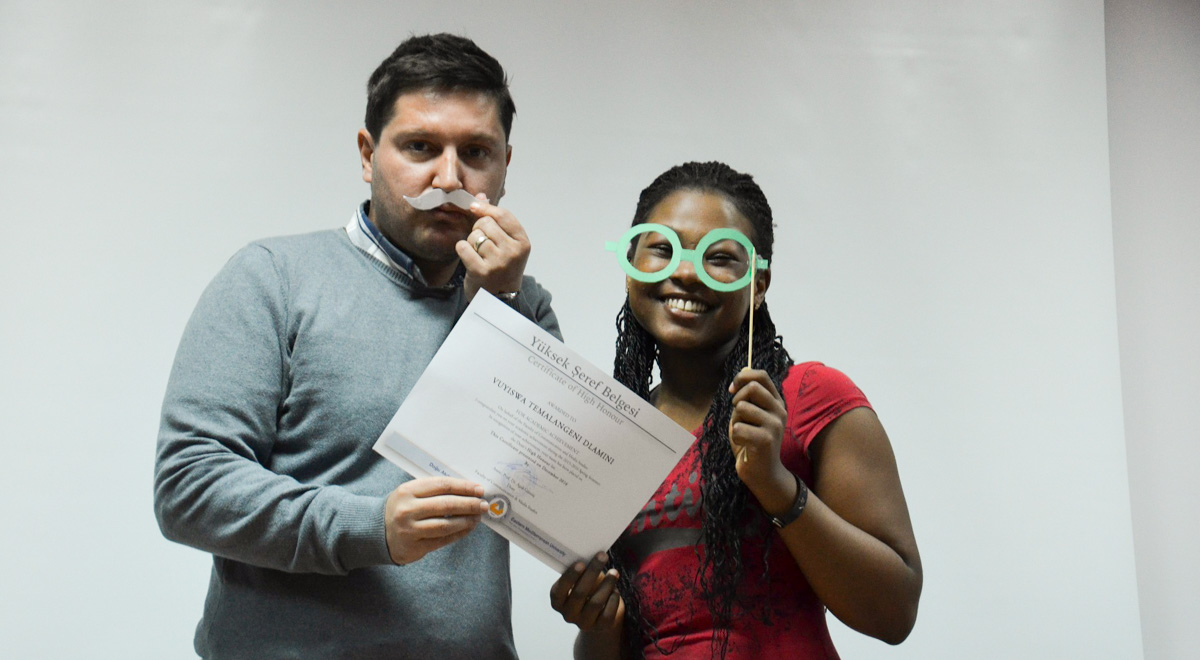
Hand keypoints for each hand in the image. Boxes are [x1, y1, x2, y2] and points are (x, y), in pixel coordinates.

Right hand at [384, 477, 488, 564]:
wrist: (376, 532)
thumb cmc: (401, 508)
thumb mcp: (411, 493)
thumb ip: (434, 490)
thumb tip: (468, 490)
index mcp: (408, 491)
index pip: (442, 485)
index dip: (464, 487)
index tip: (479, 489)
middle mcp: (407, 510)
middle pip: (446, 505)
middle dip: (469, 504)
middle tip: (483, 504)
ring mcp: (410, 529)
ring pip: (446, 525)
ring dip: (466, 520)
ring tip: (478, 517)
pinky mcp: (415, 546)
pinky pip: (442, 540)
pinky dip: (459, 534)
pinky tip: (468, 528)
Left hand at [456, 195, 529, 300]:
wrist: (498, 300)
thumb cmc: (501, 268)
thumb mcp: (506, 244)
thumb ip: (494, 219)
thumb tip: (480, 196)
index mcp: (523, 243)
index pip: (503, 215)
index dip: (486, 208)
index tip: (475, 207)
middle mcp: (513, 252)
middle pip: (486, 223)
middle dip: (478, 229)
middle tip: (481, 244)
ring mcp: (498, 262)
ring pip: (474, 235)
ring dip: (471, 242)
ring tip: (478, 254)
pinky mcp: (482, 271)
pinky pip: (463, 247)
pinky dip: (462, 250)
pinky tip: (468, 258)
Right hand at [549, 552, 624, 633]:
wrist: (599, 613)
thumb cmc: (587, 590)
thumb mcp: (579, 581)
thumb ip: (581, 571)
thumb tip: (591, 553)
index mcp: (558, 601)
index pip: (560, 590)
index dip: (570, 577)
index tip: (581, 563)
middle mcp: (568, 614)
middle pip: (580, 593)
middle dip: (592, 572)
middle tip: (602, 556)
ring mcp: (583, 623)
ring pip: (595, 603)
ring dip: (606, 585)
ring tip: (614, 572)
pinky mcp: (600, 627)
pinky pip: (607, 613)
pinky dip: (613, 599)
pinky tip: (616, 590)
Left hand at [728, 368, 793, 513]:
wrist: (763, 473)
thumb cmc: (752, 442)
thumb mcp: (750, 415)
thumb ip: (748, 395)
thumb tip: (744, 368)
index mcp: (776, 402)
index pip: (761, 376)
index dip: (742, 378)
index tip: (732, 390)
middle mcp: (779, 411)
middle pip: (751, 388)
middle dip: (736, 400)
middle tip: (738, 416)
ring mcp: (774, 425)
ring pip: (741, 408)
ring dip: (735, 422)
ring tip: (743, 434)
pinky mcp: (766, 440)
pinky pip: (738, 428)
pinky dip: (735, 437)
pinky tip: (744, 445)